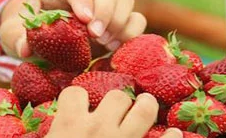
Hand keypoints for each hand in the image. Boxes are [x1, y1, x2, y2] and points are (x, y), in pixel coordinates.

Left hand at [0, 0, 145, 57]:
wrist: (44, 35)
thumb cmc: (29, 31)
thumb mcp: (15, 33)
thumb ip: (16, 38)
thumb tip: (25, 48)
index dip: (82, 0)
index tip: (85, 19)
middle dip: (105, 12)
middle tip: (95, 35)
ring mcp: (104, 6)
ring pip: (125, 0)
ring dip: (120, 22)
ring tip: (105, 42)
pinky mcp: (117, 21)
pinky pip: (136, 20)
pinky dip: (130, 33)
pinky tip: (115, 47)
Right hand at [45, 86, 180, 137]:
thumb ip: (54, 129)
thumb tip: (52, 123)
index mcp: (70, 123)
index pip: (75, 92)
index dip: (77, 99)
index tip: (78, 106)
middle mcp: (99, 127)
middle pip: (116, 96)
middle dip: (117, 100)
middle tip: (117, 108)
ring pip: (142, 109)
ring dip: (145, 107)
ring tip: (146, 106)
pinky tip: (174, 132)